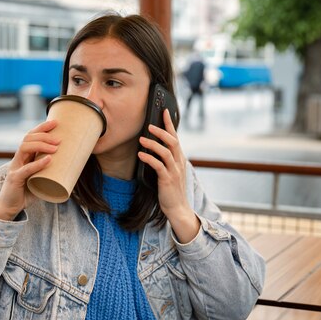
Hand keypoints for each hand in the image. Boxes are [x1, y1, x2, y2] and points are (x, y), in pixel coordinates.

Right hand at [0, 120, 59, 220]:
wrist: (10, 207)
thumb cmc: (26, 192)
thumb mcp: (41, 178)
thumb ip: (51, 173)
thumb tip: (74, 169)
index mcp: (24, 156)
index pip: (30, 136)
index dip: (41, 128)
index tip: (56, 123)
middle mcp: (18, 158)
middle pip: (27, 138)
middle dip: (44, 135)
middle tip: (59, 139)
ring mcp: (15, 167)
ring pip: (24, 148)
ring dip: (41, 145)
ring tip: (56, 147)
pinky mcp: (14, 179)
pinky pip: (25, 169)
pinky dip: (37, 163)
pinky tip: (48, 160)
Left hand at [138, 109, 199, 242]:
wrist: (178, 208)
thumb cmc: (171, 190)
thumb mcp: (169, 171)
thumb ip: (164, 160)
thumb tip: (151, 148)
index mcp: (179, 159)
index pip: (175, 137)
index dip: (170, 124)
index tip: (164, 111)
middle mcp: (179, 163)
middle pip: (173, 141)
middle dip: (162, 131)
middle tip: (150, 124)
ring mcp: (174, 171)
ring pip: (166, 152)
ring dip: (153, 144)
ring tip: (142, 139)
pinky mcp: (167, 180)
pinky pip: (159, 166)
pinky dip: (149, 158)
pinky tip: (141, 155)